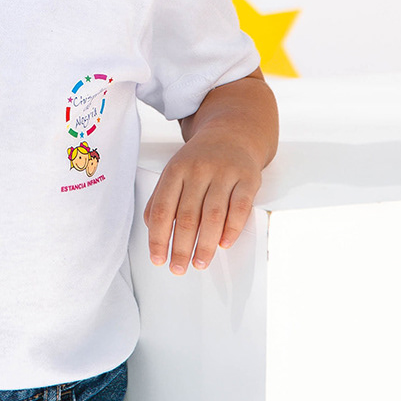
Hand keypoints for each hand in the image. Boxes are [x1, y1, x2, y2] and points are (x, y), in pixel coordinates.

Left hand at [143, 131, 264, 274]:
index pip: (162, 209)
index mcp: (176, 170)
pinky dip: (232, 229)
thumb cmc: (200, 159)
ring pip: (213, 215)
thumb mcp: (175, 171)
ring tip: (199, 263)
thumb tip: (152, 229)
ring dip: (205, 244)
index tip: (157, 259)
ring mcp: (224, 172)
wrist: (233, 132)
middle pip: (187, 215)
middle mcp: (199, 170)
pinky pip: (240, 207)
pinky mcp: (248, 178)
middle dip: (180, 247)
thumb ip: (161, 197)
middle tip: (178, 268)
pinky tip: (224, 244)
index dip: (158, 238)